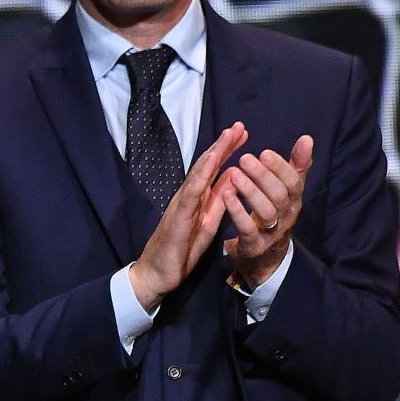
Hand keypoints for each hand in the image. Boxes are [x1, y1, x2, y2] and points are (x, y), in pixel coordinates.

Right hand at [129, 122, 248, 310]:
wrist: (157, 274)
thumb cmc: (179, 252)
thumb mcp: (206, 225)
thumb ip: (217, 203)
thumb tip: (231, 180)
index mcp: (196, 200)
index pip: (213, 172)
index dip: (227, 152)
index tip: (242, 135)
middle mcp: (187, 197)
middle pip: (206, 167)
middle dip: (223, 146)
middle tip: (239, 126)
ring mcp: (181, 205)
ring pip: (199, 174)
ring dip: (214, 154)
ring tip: (228, 136)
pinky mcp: (177, 217)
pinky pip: (191, 193)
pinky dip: (201, 176)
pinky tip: (212, 162)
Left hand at [220, 135, 313, 288]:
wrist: (265, 259)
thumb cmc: (274, 217)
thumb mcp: (287, 192)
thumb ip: (296, 167)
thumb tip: (307, 138)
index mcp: (294, 201)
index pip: (294, 182)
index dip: (281, 167)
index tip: (265, 152)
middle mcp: (286, 216)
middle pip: (280, 195)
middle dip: (263, 176)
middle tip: (245, 158)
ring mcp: (272, 233)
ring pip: (266, 212)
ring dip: (250, 192)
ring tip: (234, 175)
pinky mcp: (255, 246)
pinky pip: (247, 229)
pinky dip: (237, 212)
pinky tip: (226, 196)